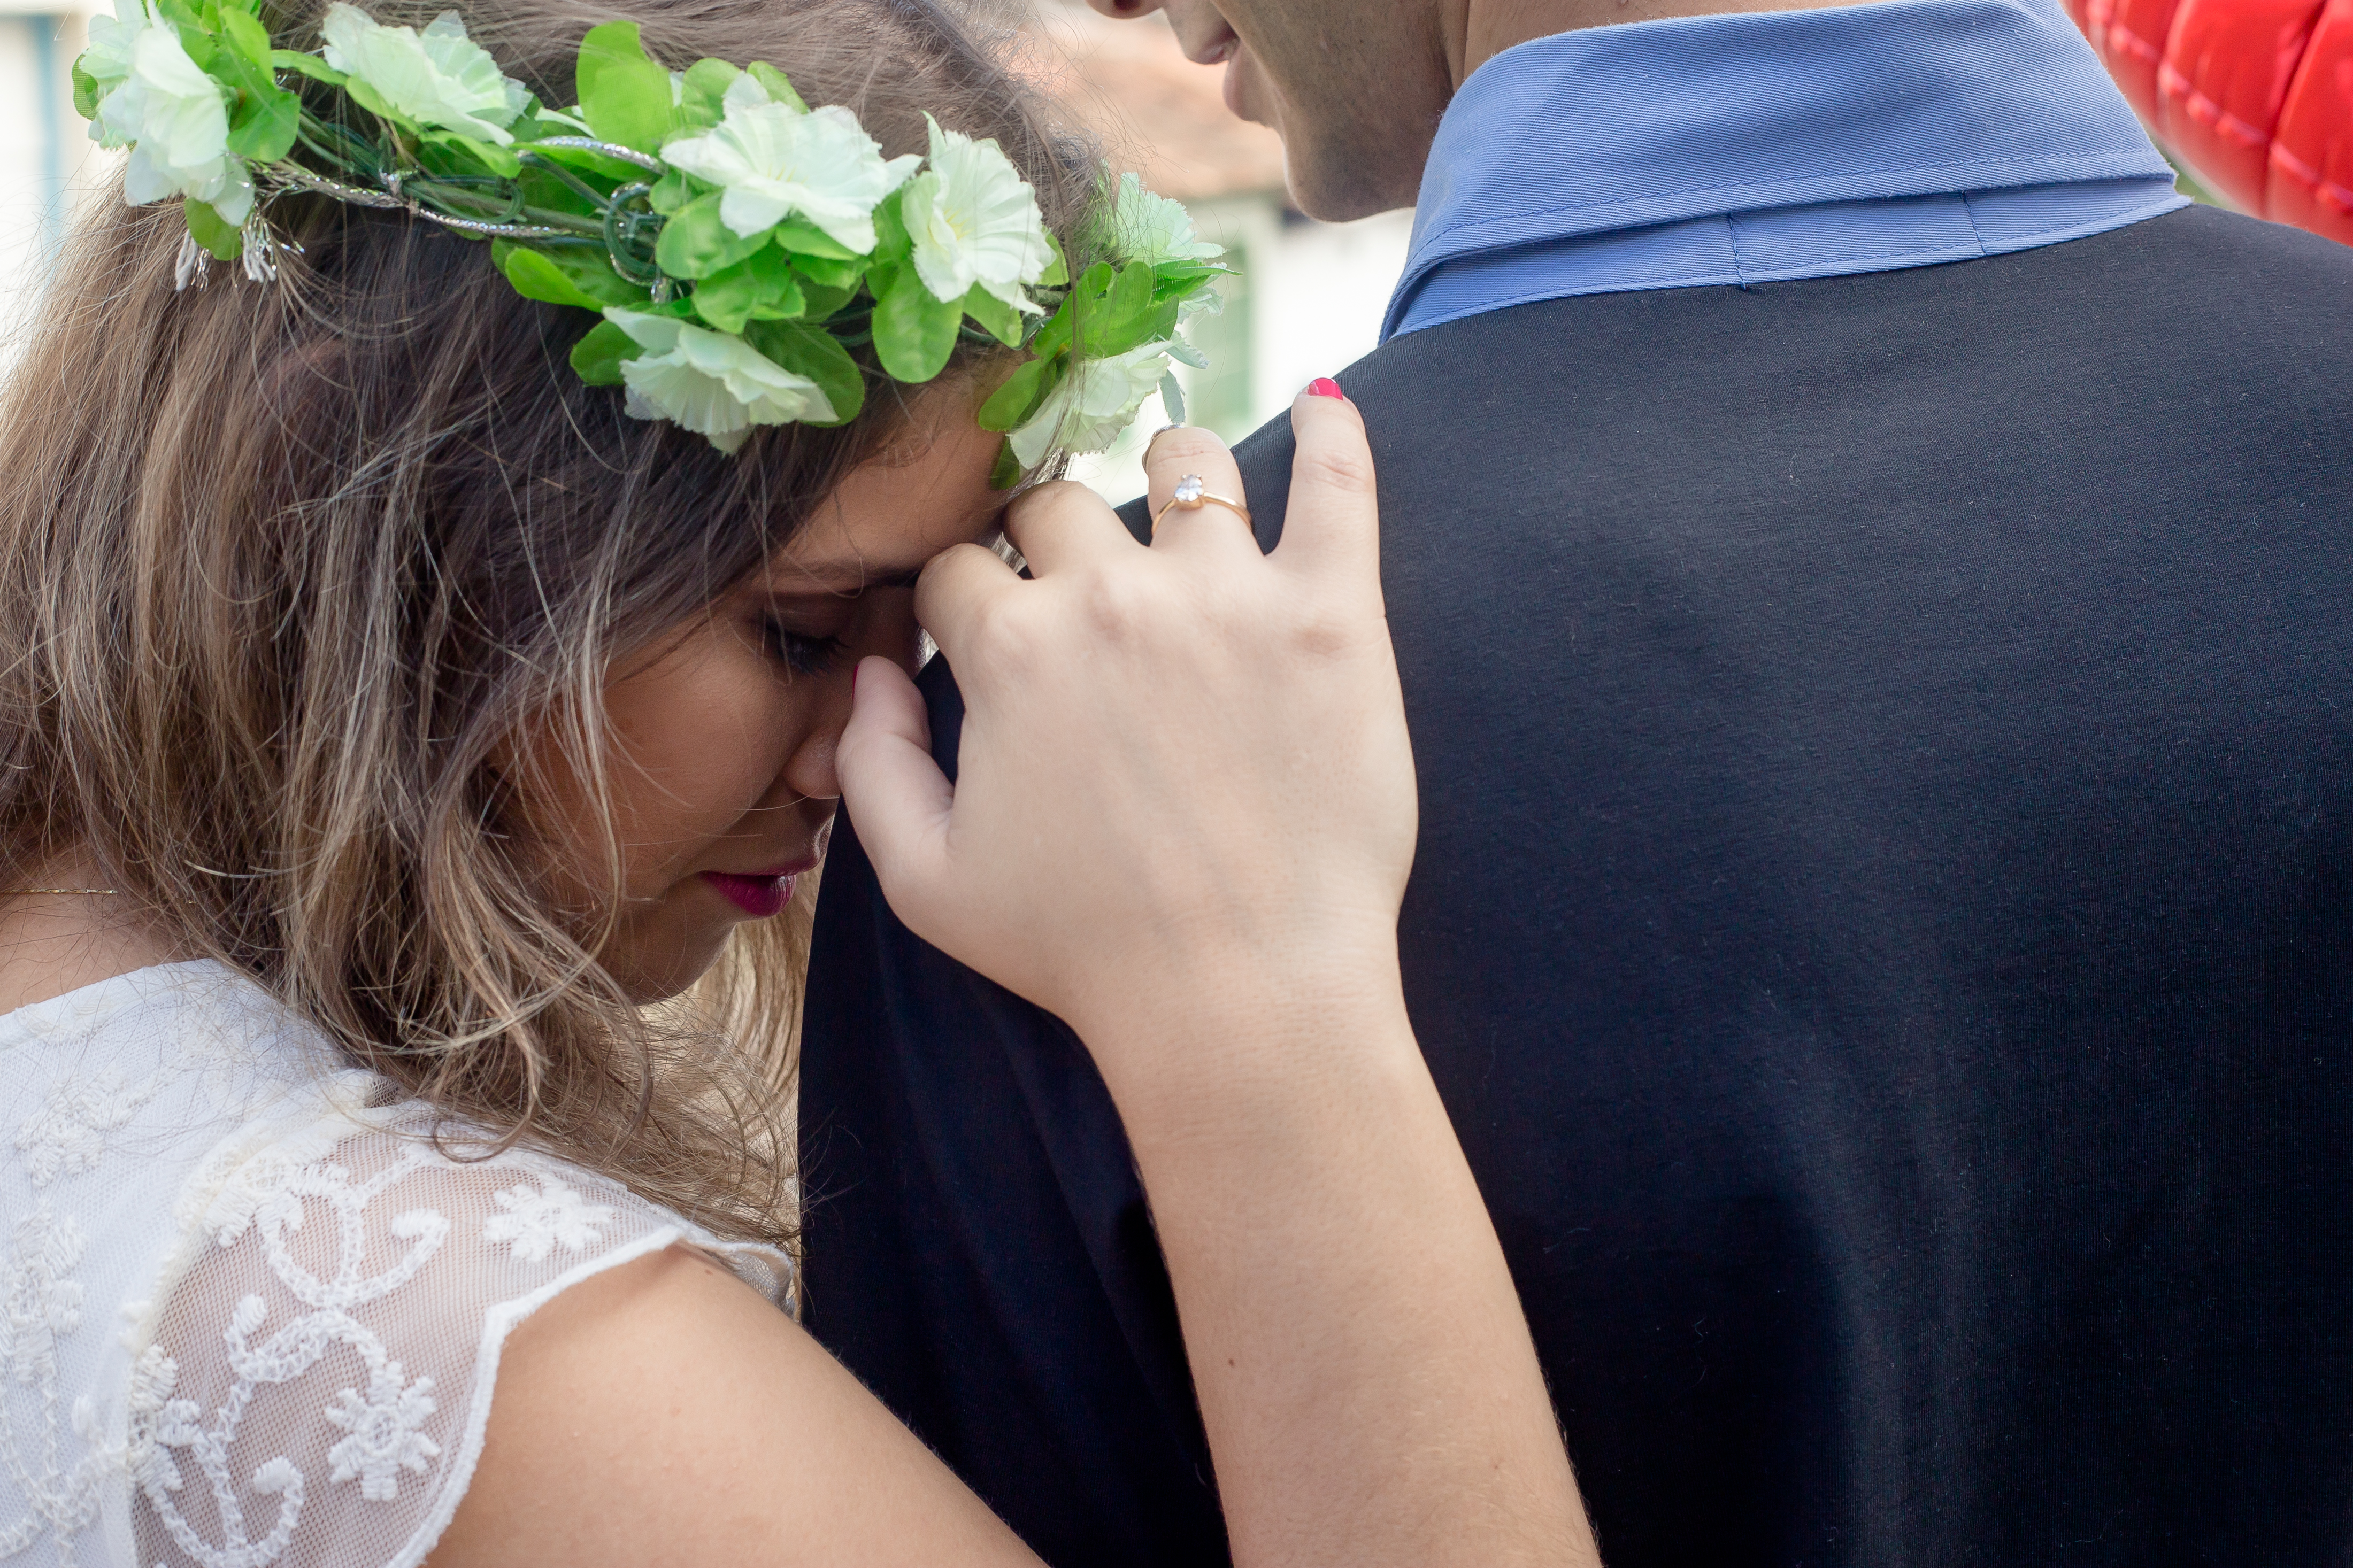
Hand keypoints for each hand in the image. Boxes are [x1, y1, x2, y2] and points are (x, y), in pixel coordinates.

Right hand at [837, 390, 1414, 1100]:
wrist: (1239, 998)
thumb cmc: (1082, 951)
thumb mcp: (925, 881)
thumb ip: (872, 763)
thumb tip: (867, 672)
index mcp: (1009, 647)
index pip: (960, 566)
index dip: (964, 597)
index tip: (987, 627)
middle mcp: (1111, 595)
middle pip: (1060, 504)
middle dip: (1053, 538)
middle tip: (1080, 580)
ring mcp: (1228, 594)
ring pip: (1184, 466)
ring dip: (1168, 473)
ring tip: (1182, 495)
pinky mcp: (1332, 615)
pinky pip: (1338, 486)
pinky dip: (1331, 433)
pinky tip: (1321, 404)